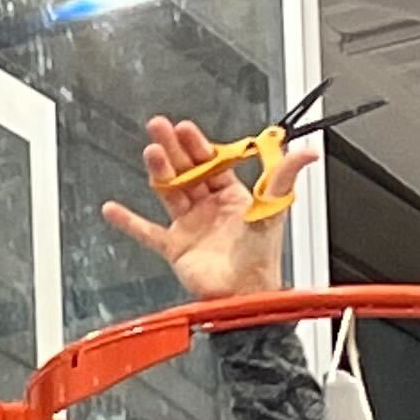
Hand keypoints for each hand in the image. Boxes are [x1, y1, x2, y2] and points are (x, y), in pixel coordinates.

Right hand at [99, 113, 308, 304]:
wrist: (245, 293)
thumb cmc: (262, 255)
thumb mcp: (273, 207)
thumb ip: (284, 176)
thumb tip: (307, 152)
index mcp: (233, 196)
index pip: (212, 162)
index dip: (198, 145)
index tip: (185, 128)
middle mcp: (209, 208)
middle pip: (187, 171)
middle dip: (173, 148)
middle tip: (158, 127)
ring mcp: (190, 226)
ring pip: (169, 193)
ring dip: (159, 172)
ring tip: (150, 152)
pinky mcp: (175, 248)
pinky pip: (147, 232)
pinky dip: (128, 223)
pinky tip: (112, 209)